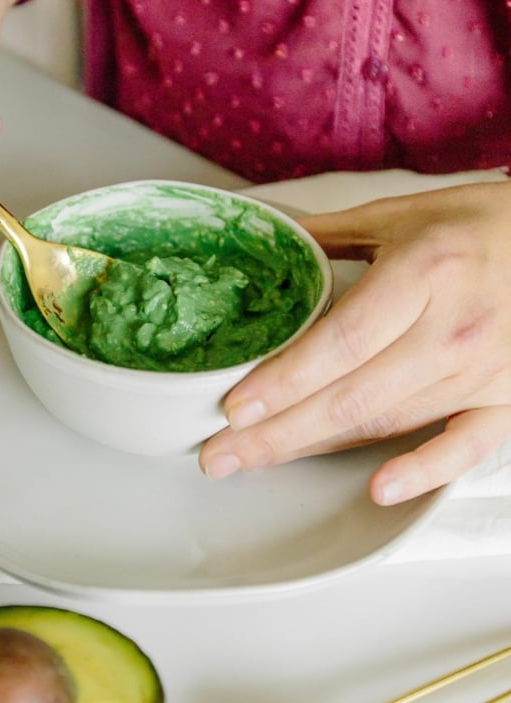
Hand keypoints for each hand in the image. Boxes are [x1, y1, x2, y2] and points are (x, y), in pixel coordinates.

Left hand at [199, 182, 510, 503]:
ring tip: (259, 461)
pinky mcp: (506, 399)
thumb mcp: (400, 214)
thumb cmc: (479, 224)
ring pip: (388, 422)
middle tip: (220, 454)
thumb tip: (264, 232)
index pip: (342, 341)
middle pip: (352, 395)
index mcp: (423, 274)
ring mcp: (483, 371)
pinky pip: (465, 446)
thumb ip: (328, 233)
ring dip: (318, 447)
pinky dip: (424, 470)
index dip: (285, 380)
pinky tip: (379, 488)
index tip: (234, 407)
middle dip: (278, 432)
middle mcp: (453, 328)